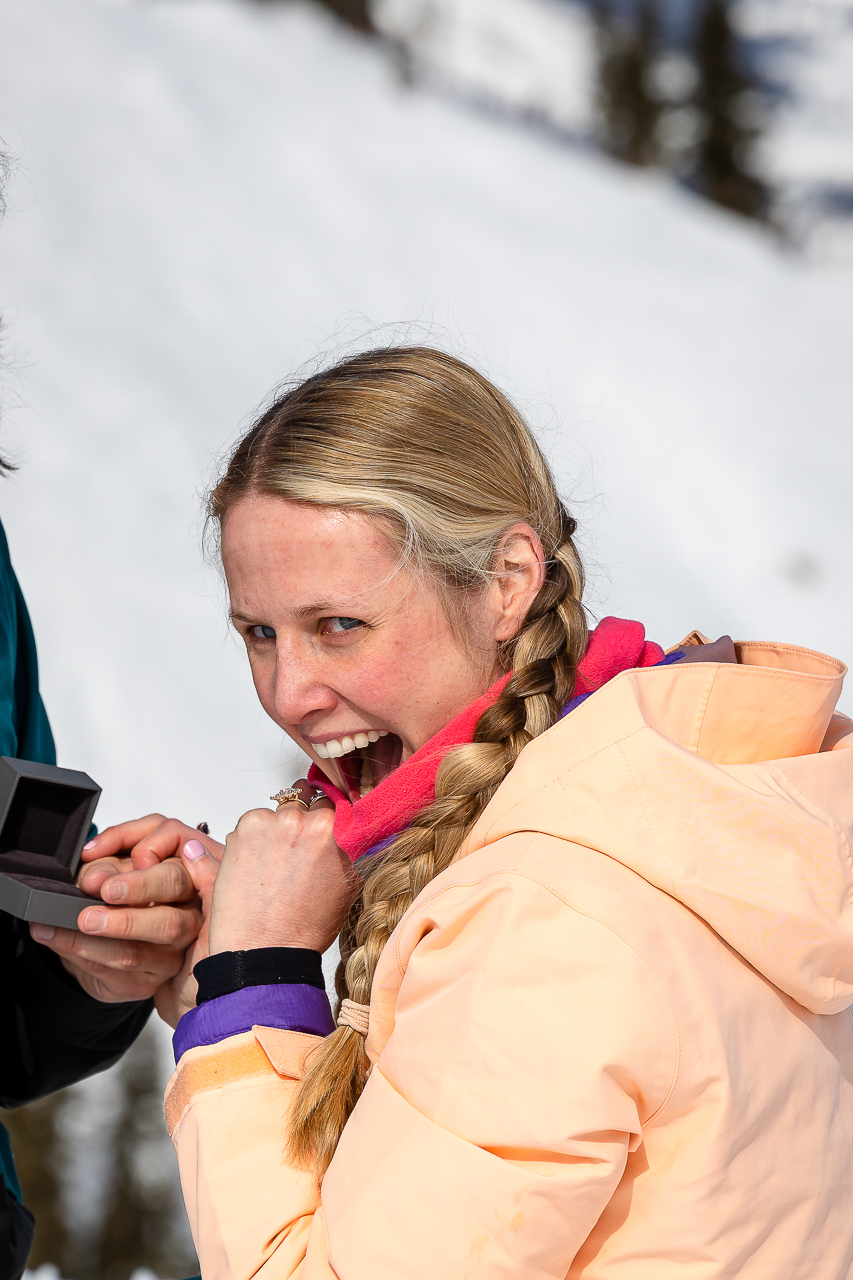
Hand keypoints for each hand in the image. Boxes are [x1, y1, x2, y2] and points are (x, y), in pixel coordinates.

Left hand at [28, 814, 221, 1020]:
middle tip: (87, 915)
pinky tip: (53, 937)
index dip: (142, 884)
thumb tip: (94, 879)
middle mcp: (188, 924)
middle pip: (168, 924)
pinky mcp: (148, 984)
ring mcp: (170, 958)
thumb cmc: (125, 890)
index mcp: (188, 886)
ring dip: (87, 941)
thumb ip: (109, 868)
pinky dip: (77, 954)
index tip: (106, 887)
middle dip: (124, 920)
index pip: (176, 881)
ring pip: (133, 954)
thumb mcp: (118, 868)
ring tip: (57, 925)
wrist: (115, 931)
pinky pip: (111, 973)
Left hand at [206, 781, 357, 954]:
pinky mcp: (242, 830)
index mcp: (331, 828)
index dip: (327, 819)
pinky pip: (252, 823)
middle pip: (303, 803)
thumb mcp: (348, 885)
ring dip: (275, 829)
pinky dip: (253, 838)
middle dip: (301, 823)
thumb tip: (354, 832)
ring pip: (276, 813)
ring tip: (273, 864)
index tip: (320, 829)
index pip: (333, 803)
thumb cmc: (304, 926)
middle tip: (294, 852)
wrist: (263, 949)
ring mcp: (268, 822)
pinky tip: (256, 866)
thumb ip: (350, 850)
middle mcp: (299, 819)